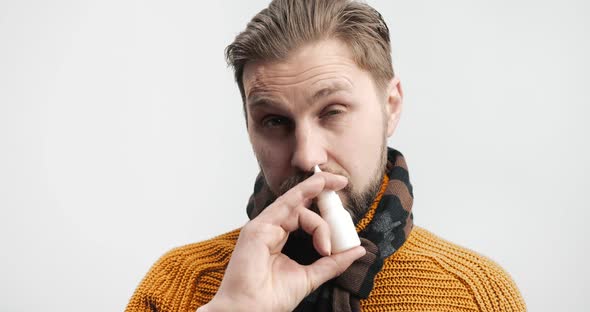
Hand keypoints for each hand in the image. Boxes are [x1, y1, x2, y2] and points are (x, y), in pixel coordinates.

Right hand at [197, 172, 365, 311]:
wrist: (252, 311)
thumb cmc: (272, 298)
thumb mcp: (312, 276)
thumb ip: (333, 262)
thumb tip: (358, 250)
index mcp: (280, 238)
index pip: (305, 215)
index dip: (325, 213)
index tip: (346, 215)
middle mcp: (271, 229)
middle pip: (301, 204)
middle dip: (322, 188)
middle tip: (343, 181)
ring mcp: (264, 226)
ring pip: (297, 205)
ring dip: (318, 206)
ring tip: (328, 234)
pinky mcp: (259, 227)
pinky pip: (286, 204)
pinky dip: (304, 193)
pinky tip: (320, 187)